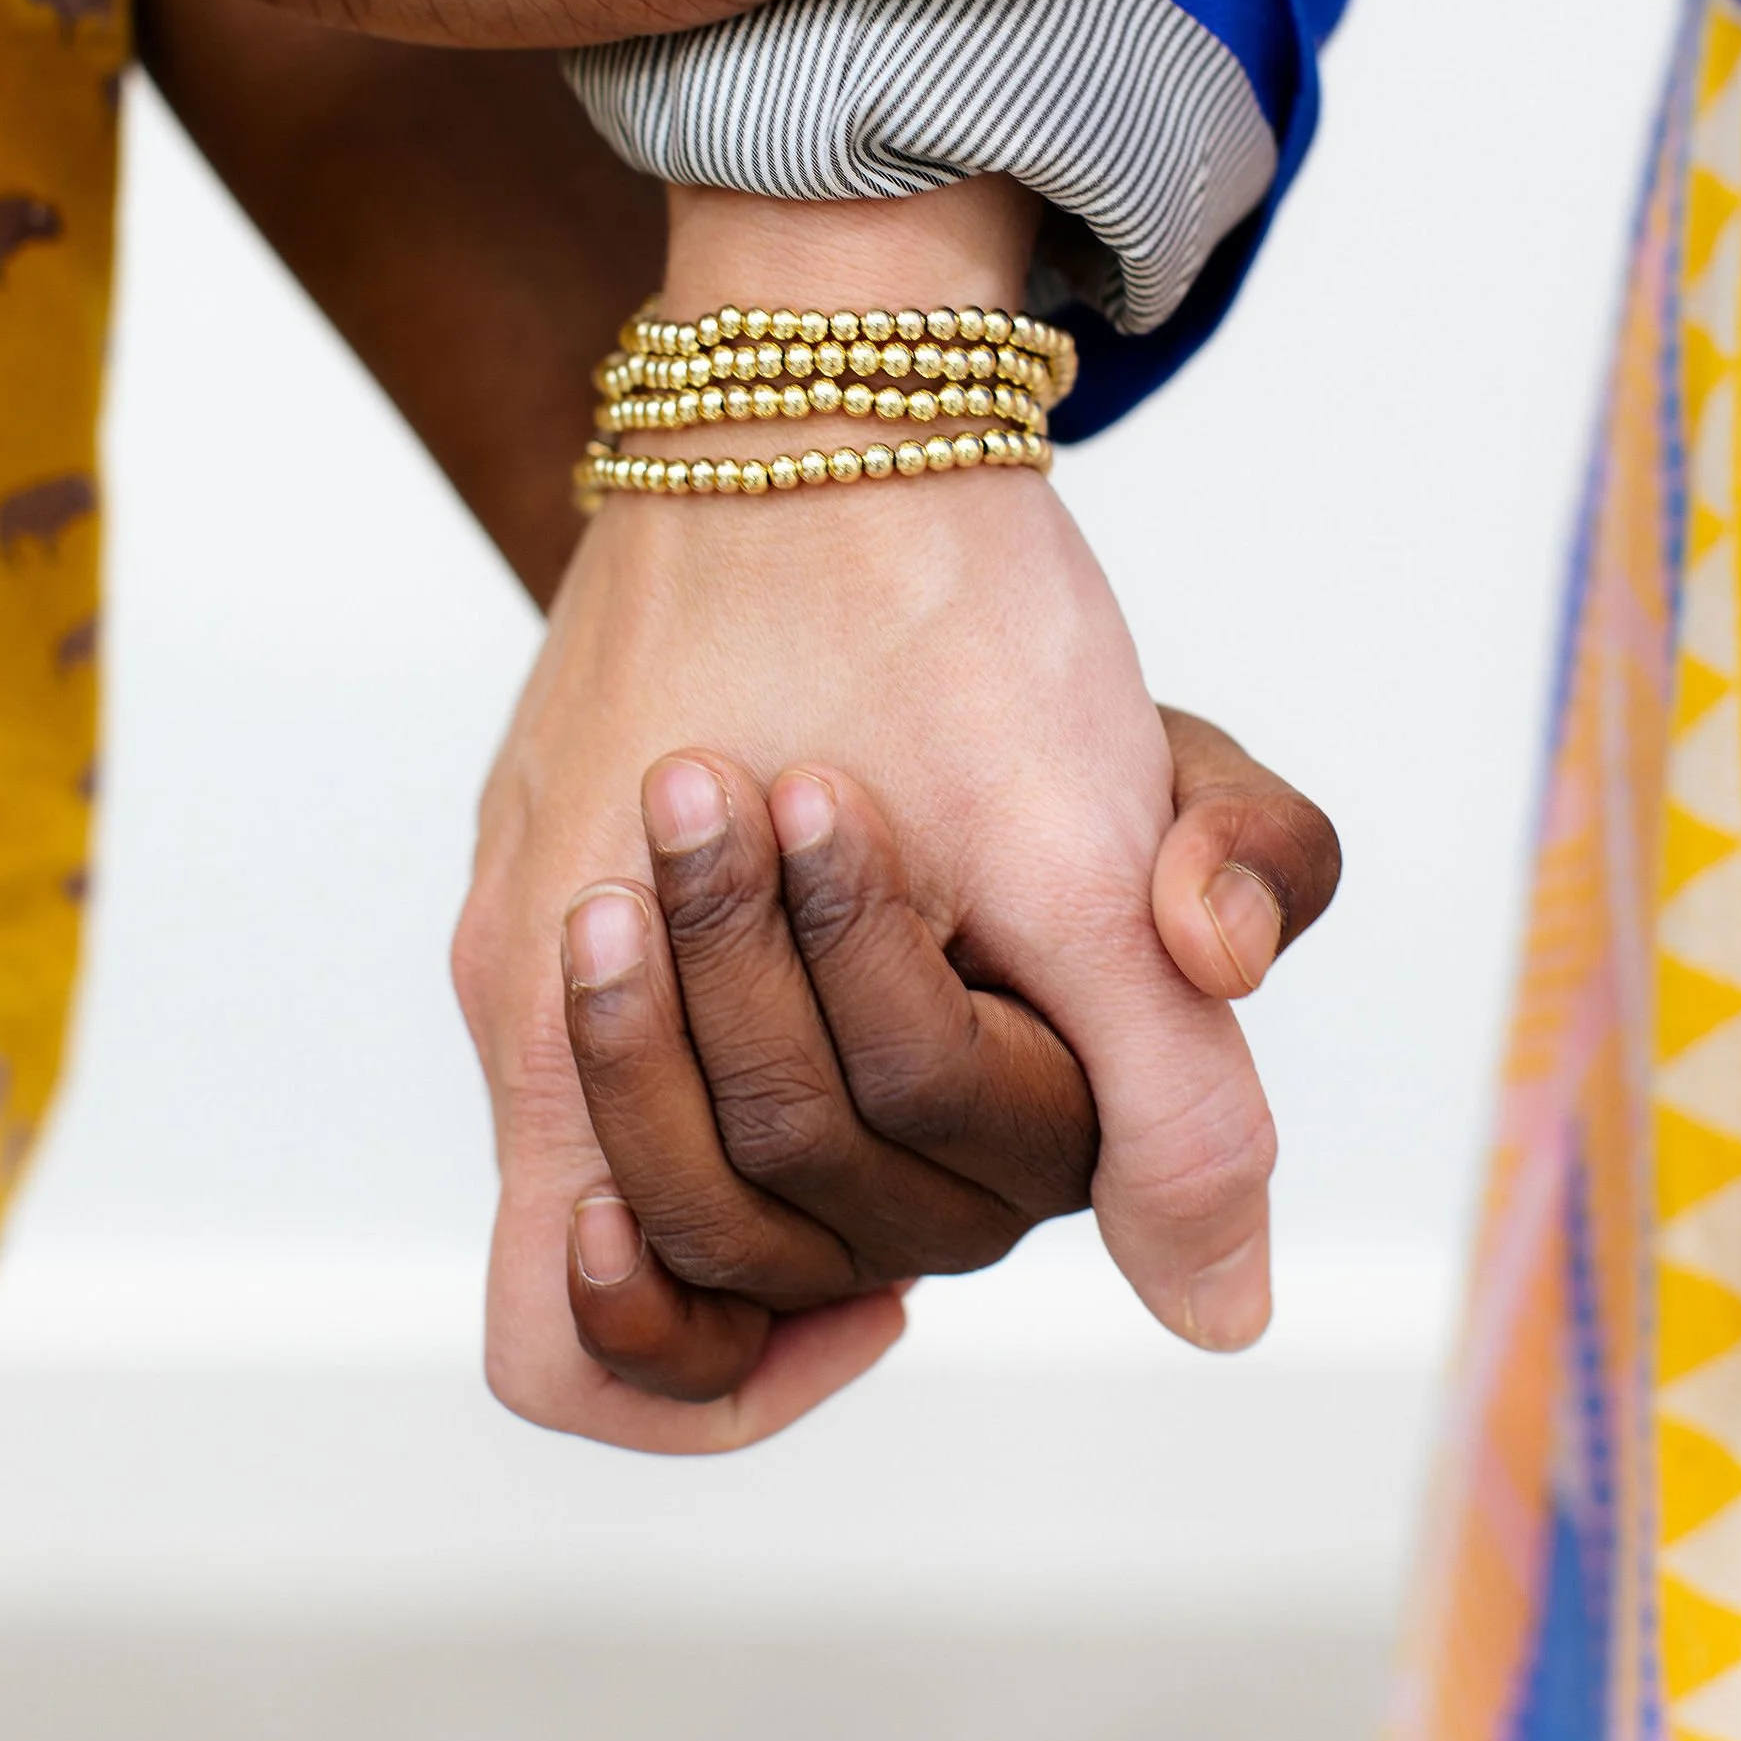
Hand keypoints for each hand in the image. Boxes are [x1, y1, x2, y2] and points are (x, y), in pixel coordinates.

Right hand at [448, 176, 1338, 1450]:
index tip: (888, 1295)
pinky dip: (763, 998)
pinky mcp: (554, 805)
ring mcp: (521, 883)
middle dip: (831, 1179)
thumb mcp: (1085, 860)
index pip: (574, 1344)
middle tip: (960, 1042)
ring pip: (642, 1110)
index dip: (726, 1378)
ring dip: (804, 1066)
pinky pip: (631, 991)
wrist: (832, 362)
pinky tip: (886, 908)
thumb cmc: (944, 606)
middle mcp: (514, 972)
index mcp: (578, 1012)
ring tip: (926, 949)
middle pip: (651, 1229)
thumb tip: (1225, 1316)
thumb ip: (1164, 1101)